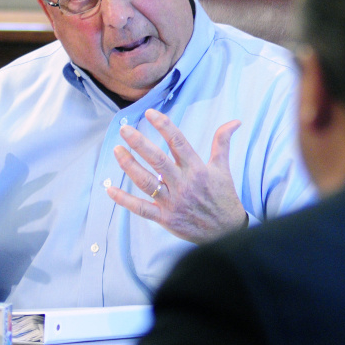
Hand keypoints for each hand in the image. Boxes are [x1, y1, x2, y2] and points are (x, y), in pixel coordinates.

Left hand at [108, 109, 246, 243]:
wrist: (227, 231)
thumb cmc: (223, 196)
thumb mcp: (223, 168)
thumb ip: (223, 143)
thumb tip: (235, 121)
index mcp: (197, 169)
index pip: (178, 143)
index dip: (164, 126)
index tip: (150, 113)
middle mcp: (184, 184)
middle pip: (158, 160)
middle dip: (139, 143)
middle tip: (124, 130)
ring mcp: (173, 202)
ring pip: (146, 182)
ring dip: (129, 166)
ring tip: (117, 150)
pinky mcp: (166, 218)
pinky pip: (141, 209)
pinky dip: (125, 200)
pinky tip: (110, 189)